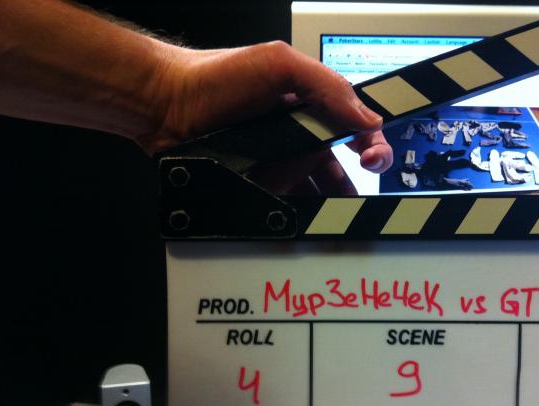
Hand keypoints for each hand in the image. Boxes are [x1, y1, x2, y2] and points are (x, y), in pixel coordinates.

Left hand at [143, 42, 392, 192]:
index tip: (372, 158)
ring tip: (308, 198)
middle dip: (345, 183)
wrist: (166, 104)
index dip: (372, 144)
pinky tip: (283, 202)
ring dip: (317, 198)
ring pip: (312, 191)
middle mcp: (298, 135)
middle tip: (348, 195)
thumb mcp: (279, 65)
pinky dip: (289, 207)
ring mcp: (278, 161)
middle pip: (337, 169)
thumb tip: (366, 117)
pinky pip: (283, 202)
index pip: (355, 128)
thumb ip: (326, 86)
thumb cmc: (216, 76)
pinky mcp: (259, 182)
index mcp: (311, 105)